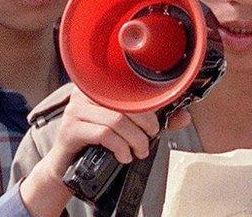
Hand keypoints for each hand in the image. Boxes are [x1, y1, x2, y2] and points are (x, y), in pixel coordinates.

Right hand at [19, 85, 190, 215]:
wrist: (67, 166)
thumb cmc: (97, 142)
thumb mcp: (126, 129)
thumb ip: (153, 121)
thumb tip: (184, 117)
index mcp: (100, 85)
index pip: (130, 87)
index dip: (149, 105)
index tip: (156, 125)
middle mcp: (85, 92)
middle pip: (126, 103)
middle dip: (145, 126)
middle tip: (149, 140)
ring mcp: (75, 109)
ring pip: (117, 120)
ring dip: (134, 140)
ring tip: (138, 151)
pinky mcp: (70, 129)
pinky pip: (104, 134)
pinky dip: (120, 147)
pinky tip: (123, 156)